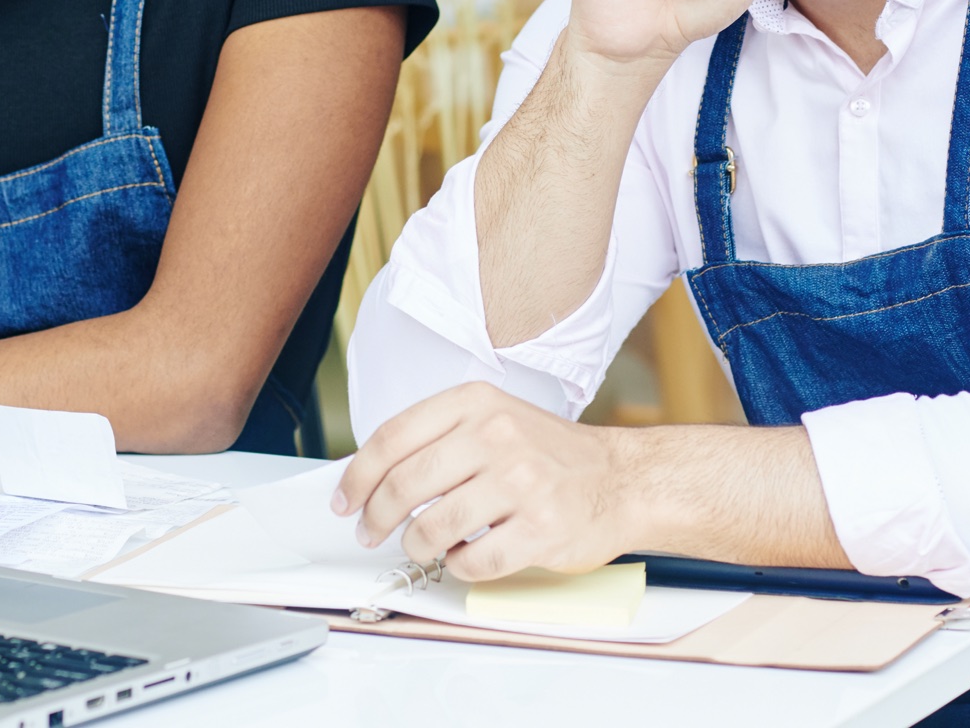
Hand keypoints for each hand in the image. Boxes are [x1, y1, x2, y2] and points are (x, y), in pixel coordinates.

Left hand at [332, 382, 646, 580]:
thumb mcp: (495, 419)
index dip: (358, 475)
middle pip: (405, 484)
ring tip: (422, 547)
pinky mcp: (541, 529)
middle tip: (371, 533)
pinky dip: (460, 567)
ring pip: (433, 527)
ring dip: (417, 546)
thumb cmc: (550, 455)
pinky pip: (475, 561)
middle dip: (377, 517)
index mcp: (476, 403)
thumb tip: (372, 476)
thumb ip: (439, 438)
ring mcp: (521, 482)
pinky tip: (466, 557)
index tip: (345, 501)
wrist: (623, 479)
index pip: (393, 437)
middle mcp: (497, 435)